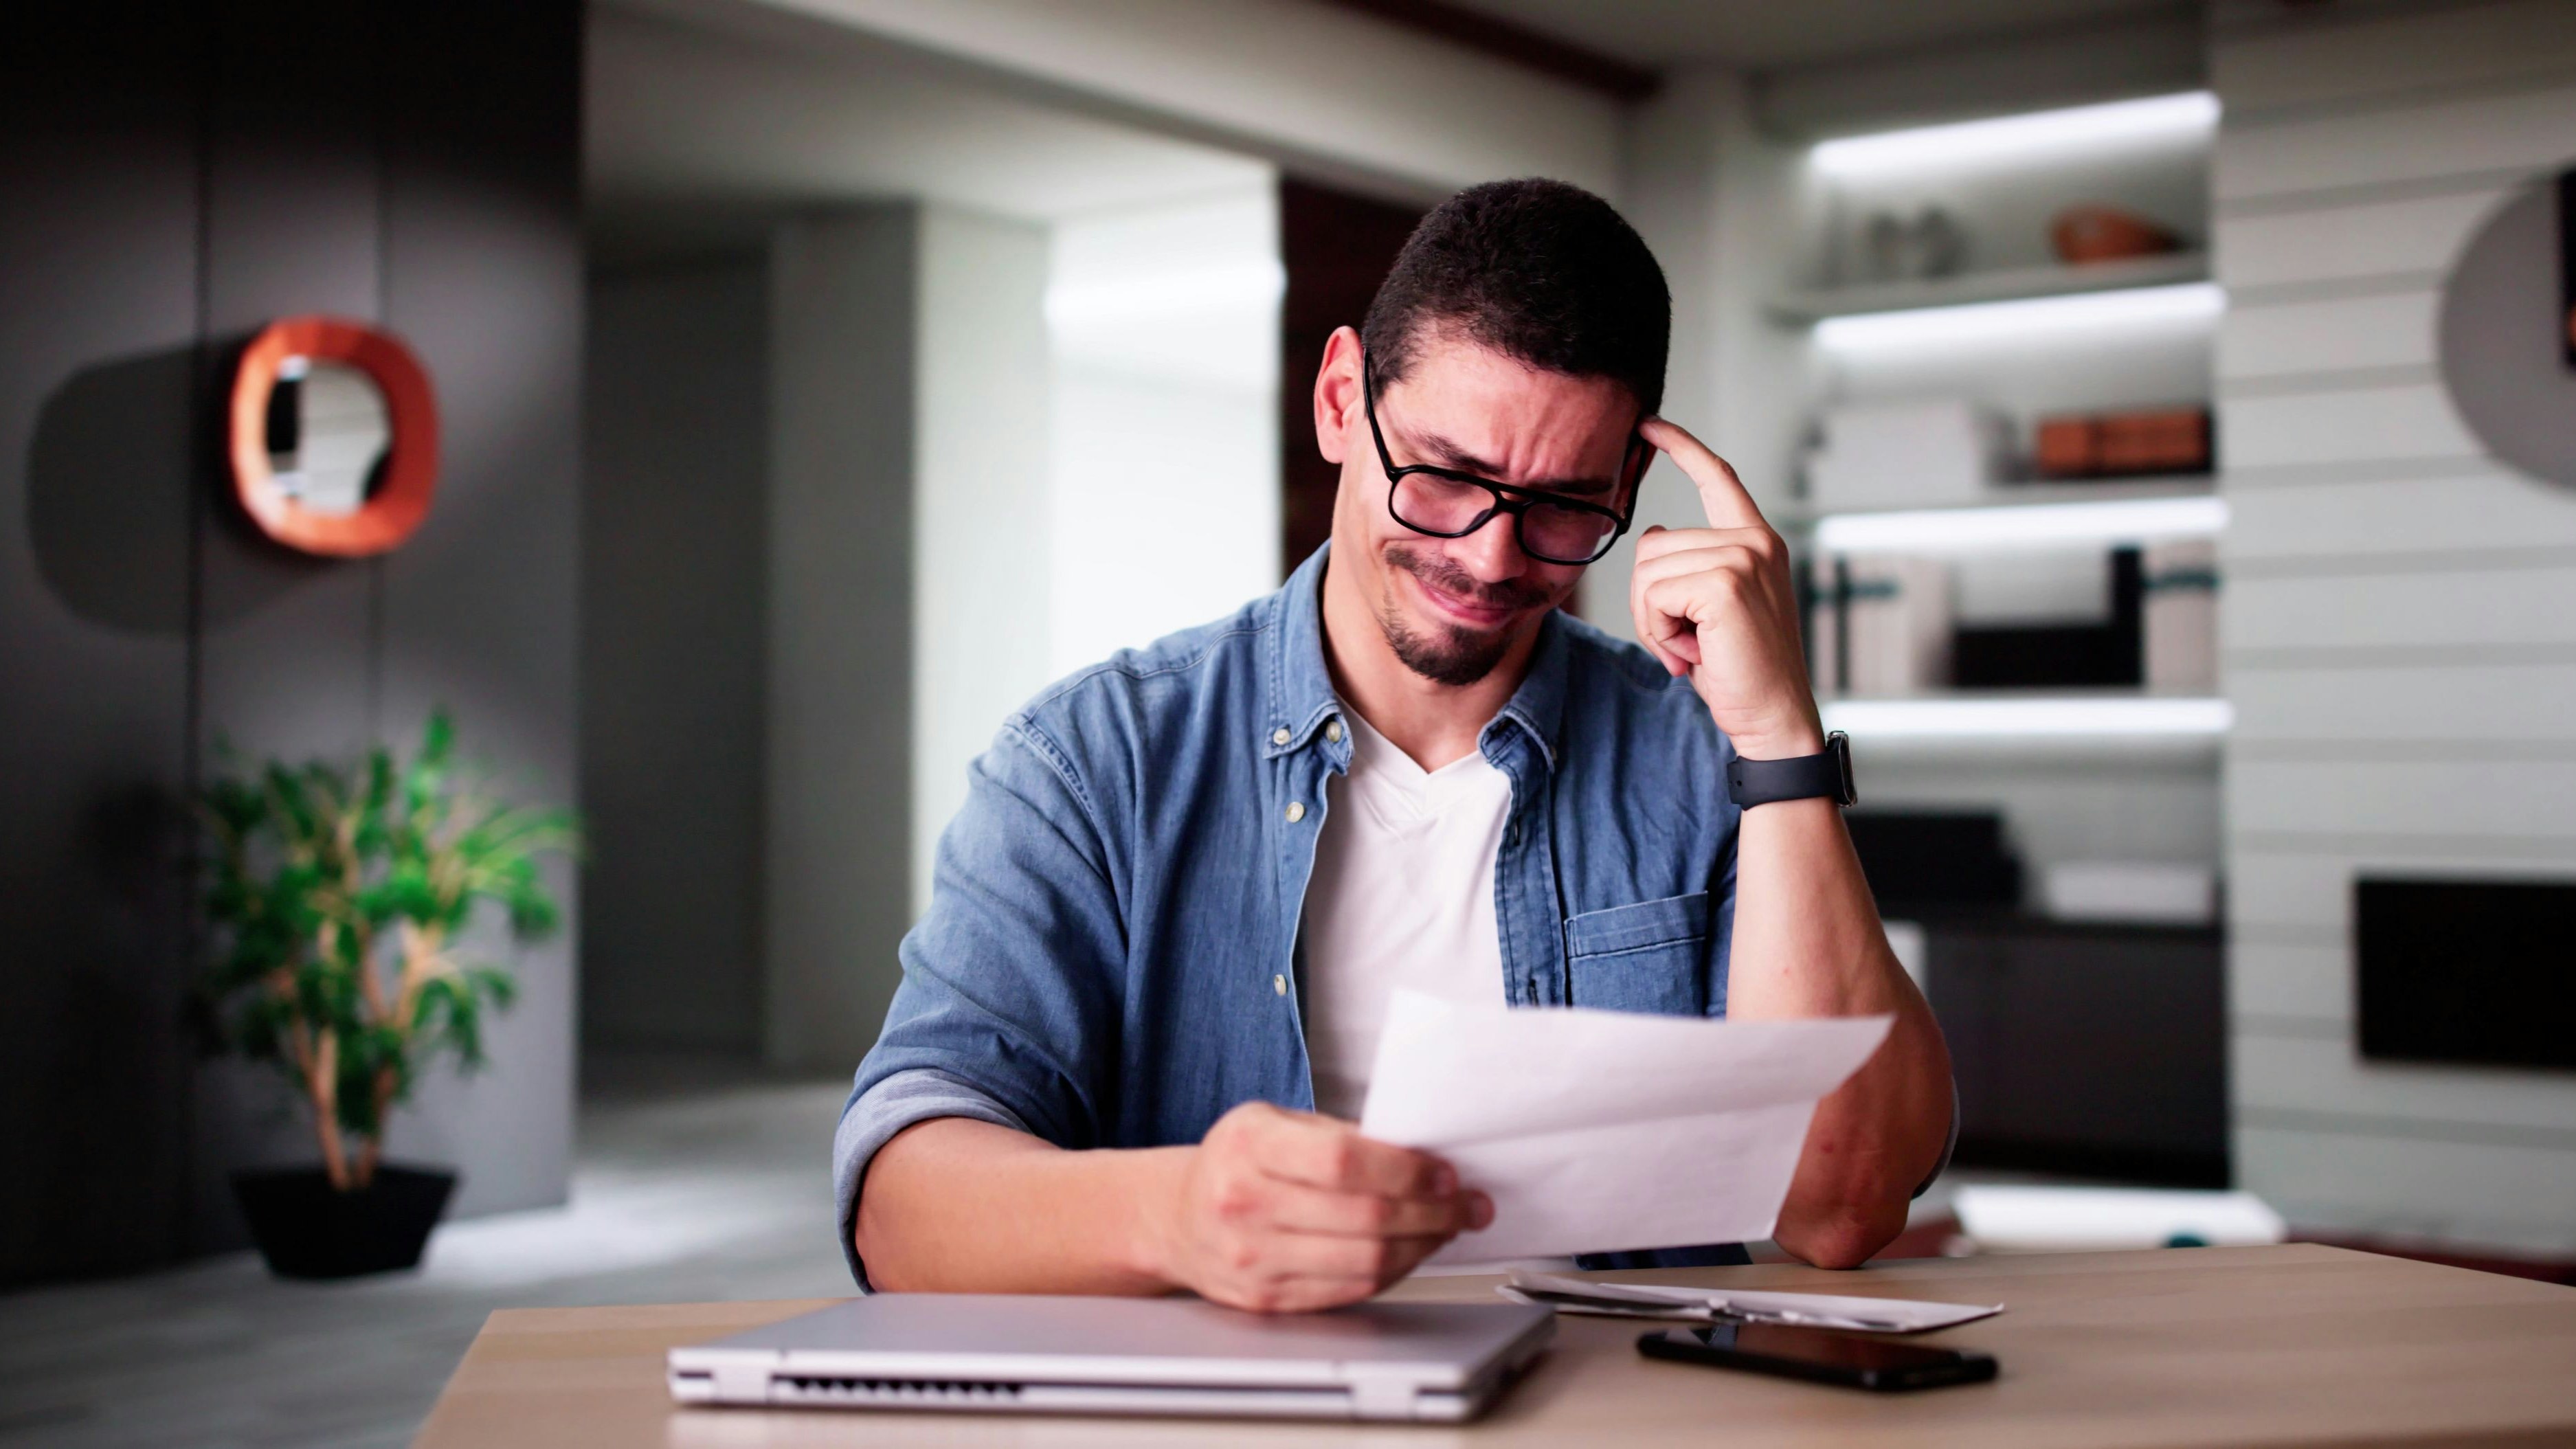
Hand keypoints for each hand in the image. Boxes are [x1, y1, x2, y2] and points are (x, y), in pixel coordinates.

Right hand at [1144, 1102, 1492, 1312]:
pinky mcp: (1266, 1300)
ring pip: (1364, 1261)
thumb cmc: (1236, 1163)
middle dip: (1432, 1211)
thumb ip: (1339, 1135)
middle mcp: (1244, 1203)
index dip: (1406, 1170)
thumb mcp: (1274, 1122)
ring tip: (1445, 1227)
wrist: (1177, 1218)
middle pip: (1363, 1216)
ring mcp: (1252, 1259)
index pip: (1344, 1161)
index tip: (1445, 1171)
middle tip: (1466, 1204)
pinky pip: (1350, 1291)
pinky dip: (1393, 1272)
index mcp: (1249, 1145)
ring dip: (1422, 1245)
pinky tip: (1410, 1252)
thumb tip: (1420, 1155)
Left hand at [1628, 418, 1823, 760]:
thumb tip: (1653, 535)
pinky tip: (1692, 654)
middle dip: (1651, 602)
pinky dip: (1659, 632)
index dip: (1681, 446)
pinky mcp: (1726, 583)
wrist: (1772, 717)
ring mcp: (1744, 559)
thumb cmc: (1739, 670)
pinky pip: (1654, 596)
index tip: (1648, 424)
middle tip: (1687, 641)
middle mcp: (1755, 541)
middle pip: (1652, 545)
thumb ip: (1687, 568)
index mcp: (1756, 541)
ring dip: (1654, 621)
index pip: (1717, 478)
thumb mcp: (1709, 610)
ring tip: (1693, 648)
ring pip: (1647, 572)